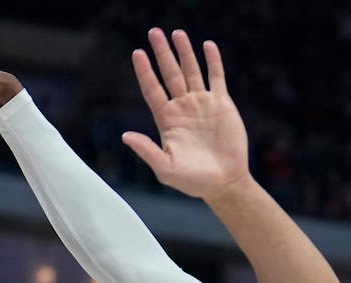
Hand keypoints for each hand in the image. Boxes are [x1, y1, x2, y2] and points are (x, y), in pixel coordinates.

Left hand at [121, 28, 249, 201]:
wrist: (224, 182)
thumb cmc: (193, 180)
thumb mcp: (166, 169)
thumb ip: (147, 151)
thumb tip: (126, 136)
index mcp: (167, 120)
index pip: (152, 89)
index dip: (144, 71)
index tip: (137, 53)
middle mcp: (182, 107)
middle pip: (170, 74)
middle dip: (162, 53)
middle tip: (154, 32)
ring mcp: (202, 103)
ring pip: (191, 71)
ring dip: (184, 52)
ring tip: (176, 33)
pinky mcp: (221, 104)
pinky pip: (216, 77)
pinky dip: (212, 61)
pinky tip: (207, 45)